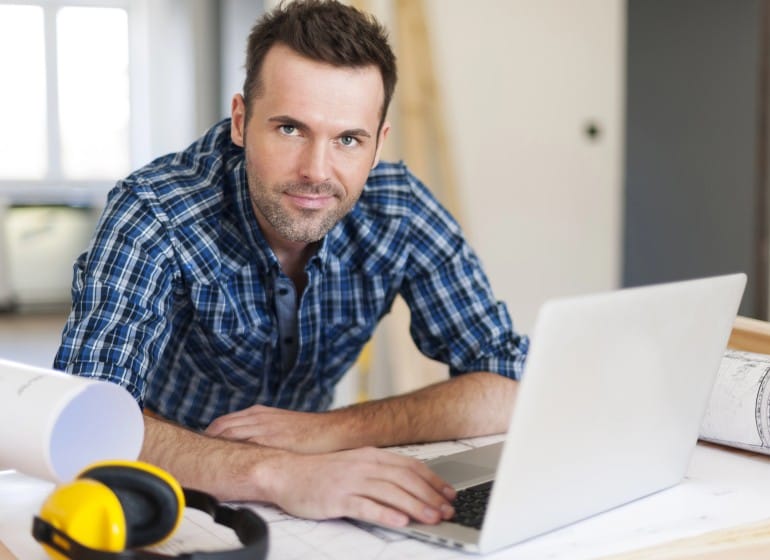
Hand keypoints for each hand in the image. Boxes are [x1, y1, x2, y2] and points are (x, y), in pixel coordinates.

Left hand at [205, 404, 340, 452]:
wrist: (330, 432)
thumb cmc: (309, 434)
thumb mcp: (281, 427)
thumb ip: (262, 433)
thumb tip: (247, 449)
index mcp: (258, 414)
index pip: (222, 423)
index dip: (208, 435)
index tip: (197, 449)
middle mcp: (257, 417)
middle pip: (219, 427)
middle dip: (203, 441)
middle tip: (190, 458)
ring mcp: (262, 427)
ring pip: (226, 433)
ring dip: (211, 446)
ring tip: (198, 462)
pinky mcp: (269, 439)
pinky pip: (241, 443)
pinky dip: (228, 452)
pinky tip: (220, 464)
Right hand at [264, 446, 455, 526]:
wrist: (285, 473)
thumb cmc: (320, 473)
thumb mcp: (354, 465)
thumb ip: (379, 472)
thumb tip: (408, 486)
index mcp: (370, 455)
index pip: (409, 466)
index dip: (432, 480)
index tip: (449, 493)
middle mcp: (363, 465)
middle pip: (404, 479)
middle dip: (430, 496)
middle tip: (447, 510)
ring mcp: (350, 481)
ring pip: (390, 492)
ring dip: (415, 506)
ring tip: (432, 518)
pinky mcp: (337, 498)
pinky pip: (366, 506)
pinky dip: (385, 513)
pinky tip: (400, 520)